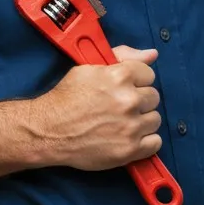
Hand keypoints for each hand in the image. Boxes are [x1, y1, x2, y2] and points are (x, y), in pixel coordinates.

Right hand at [28, 45, 162, 170]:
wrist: (48, 131)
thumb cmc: (67, 98)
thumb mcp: (89, 68)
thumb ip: (124, 56)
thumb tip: (153, 54)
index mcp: (120, 76)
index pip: (149, 74)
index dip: (136, 81)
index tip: (124, 88)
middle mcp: (129, 100)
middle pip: (153, 97)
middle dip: (139, 101)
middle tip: (121, 107)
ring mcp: (131, 126)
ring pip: (155, 119)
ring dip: (142, 121)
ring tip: (123, 123)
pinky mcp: (129, 150)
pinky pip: (155, 143)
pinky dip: (145, 142)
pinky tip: (129, 138)